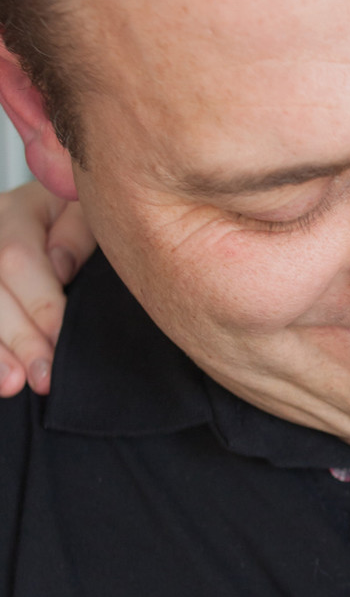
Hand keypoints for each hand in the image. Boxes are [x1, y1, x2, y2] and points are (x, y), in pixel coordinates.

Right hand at [0, 181, 93, 394]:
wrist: (71, 226)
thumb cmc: (89, 226)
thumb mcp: (93, 217)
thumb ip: (78, 234)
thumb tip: (59, 267)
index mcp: (19, 211)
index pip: (18, 260)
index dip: (40, 306)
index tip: (60, 342)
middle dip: (20, 338)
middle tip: (42, 378)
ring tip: (12, 385)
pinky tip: (1, 377)